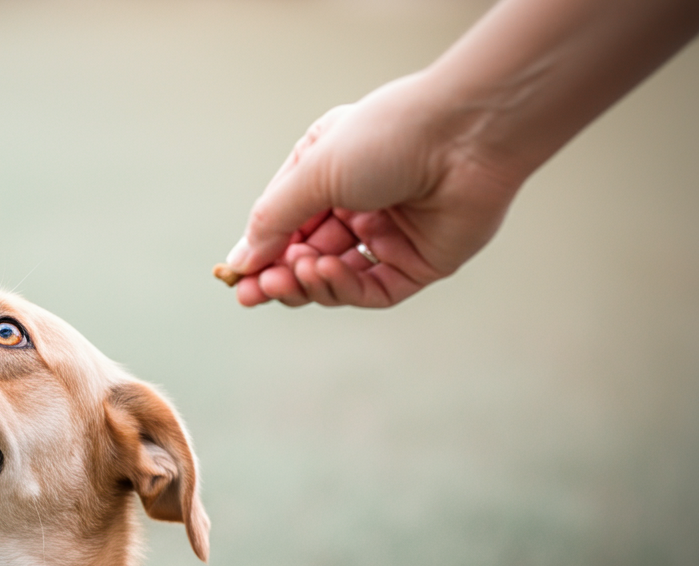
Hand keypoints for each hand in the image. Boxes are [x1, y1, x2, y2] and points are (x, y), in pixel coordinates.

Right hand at [224, 73, 525, 307]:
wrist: (465, 135)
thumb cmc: (389, 135)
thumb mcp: (313, 172)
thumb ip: (273, 219)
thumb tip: (240, 260)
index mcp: (329, 171)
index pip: (284, 223)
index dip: (259, 253)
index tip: (235, 278)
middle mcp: (358, 203)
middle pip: (305, 256)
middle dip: (278, 275)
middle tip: (254, 293)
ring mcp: (389, 235)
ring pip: (334, 277)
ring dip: (307, 281)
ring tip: (295, 273)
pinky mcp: (419, 262)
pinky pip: (371, 289)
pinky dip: (342, 287)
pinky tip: (324, 272)